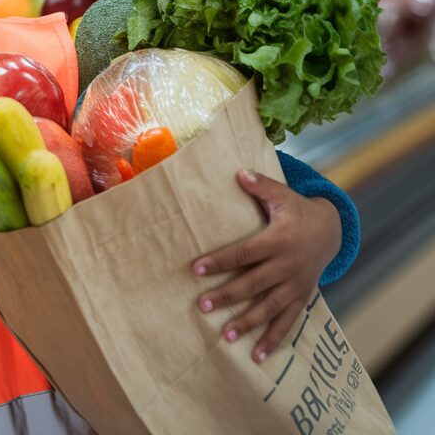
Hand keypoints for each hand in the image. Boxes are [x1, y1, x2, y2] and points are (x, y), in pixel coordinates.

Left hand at [191, 169, 340, 362]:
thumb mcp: (283, 195)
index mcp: (279, 240)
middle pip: (254, 284)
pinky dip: (274, 340)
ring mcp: (296, 285)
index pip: (245, 253)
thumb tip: (238, 172)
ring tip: (225, 337)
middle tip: (202, 306)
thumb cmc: (298, 210)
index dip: (220, 260)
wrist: (332, 230)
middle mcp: (288, 266)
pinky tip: (258, 357)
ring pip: (270, 308)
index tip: (196, 268)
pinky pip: (289, 322)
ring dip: (248, 323)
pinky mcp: (302, 298)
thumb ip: (261, 186)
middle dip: (228, 296)